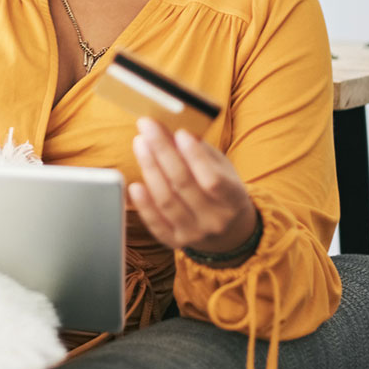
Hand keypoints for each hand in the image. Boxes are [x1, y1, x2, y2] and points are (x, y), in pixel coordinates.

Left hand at [127, 118, 257, 258]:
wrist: (228, 233)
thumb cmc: (222, 191)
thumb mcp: (223, 169)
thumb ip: (201, 152)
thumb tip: (174, 129)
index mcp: (234, 200)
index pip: (213, 179)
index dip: (195, 156)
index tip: (179, 132)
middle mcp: (215, 220)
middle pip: (183, 184)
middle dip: (162, 151)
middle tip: (148, 127)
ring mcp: (194, 233)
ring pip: (166, 200)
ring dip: (150, 169)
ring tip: (140, 143)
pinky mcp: (174, 241)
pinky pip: (155, 223)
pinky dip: (143, 204)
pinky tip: (134, 185)